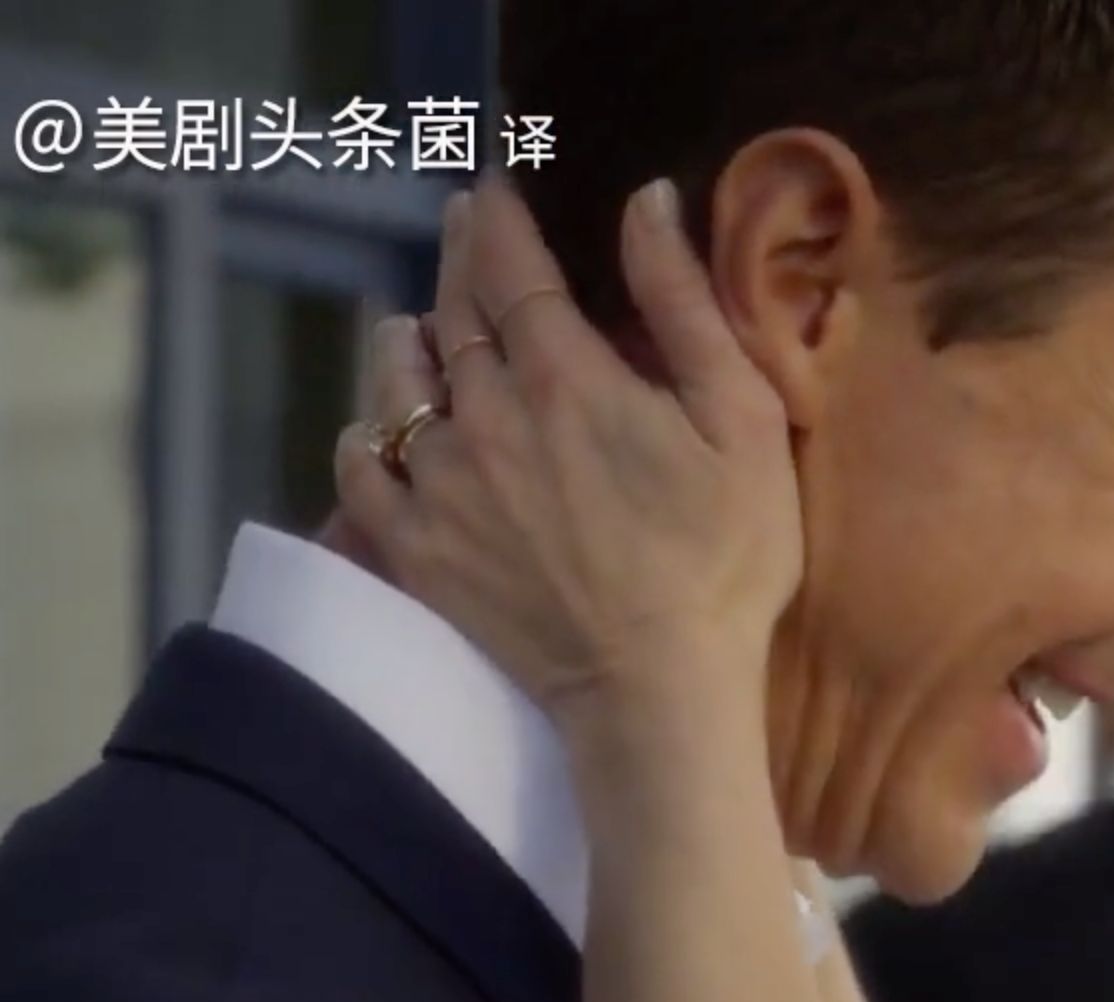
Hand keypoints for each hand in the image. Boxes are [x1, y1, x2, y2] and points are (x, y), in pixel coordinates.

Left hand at [335, 173, 802, 733]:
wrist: (655, 688)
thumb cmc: (722, 558)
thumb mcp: (742, 421)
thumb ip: (686, 306)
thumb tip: (648, 202)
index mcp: (565, 375)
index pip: (511, 266)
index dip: (499, 218)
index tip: (494, 187)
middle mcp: (484, 414)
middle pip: (451, 312)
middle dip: (457, 258)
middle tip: (464, 228)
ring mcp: (438, 483)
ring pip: (396, 382)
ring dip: (407, 341)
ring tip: (420, 327)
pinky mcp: (413, 548)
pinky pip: (357, 468)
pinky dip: (364, 433)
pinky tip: (382, 428)